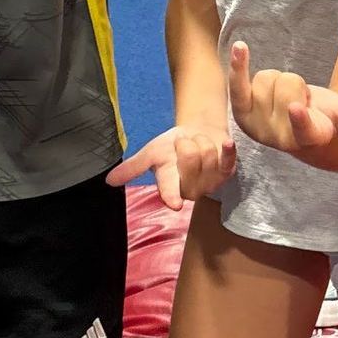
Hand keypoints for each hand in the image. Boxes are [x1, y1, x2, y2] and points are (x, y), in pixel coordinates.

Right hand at [108, 124, 236, 209]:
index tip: (174, 204)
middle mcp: (190, 188)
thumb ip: (133, 168)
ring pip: (207, 153)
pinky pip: (228, 159)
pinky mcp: (227, 172)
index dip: (172, 196)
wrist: (197, 133)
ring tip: (198, 144)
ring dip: (201, 139)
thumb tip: (108, 181)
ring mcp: (210, 181)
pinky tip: (225, 143)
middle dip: (186, 141)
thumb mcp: (152, 153)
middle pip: (190, 157)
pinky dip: (227, 149)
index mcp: (170, 185)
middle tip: (184, 144)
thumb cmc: (172, 146)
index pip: (169, 190)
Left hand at [226, 41, 337, 155]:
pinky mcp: (241, 109)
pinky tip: (241, 48)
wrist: (294, 121)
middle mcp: (279, 137)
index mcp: (307, 138)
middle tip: (299, 100)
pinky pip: (238, 84)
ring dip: (278, 81)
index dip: (299, 118)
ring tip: (282, 98)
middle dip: (296, 84)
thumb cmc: (323, 115)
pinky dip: (239, 65)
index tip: (297, 108)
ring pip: (268, 78)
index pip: (303, 127)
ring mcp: (257, 125)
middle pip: (287, 85)